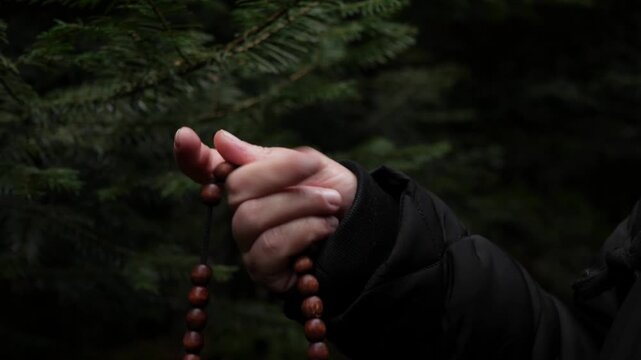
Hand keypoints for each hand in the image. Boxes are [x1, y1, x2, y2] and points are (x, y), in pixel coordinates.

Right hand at [173, 127, 356, 291]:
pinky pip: (269, 247)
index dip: (190, 156)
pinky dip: (303, 231)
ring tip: (330, 204)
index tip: (183, 136)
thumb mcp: (308, 166)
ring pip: (250, 219)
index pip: (206, 170)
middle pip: (236, 189)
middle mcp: (240, 213)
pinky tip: (325, 227)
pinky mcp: (264, 270)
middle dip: (281, 175)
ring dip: (299, 205)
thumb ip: (265, 157)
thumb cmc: (333, 193)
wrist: (364, 227)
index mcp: (248, 182)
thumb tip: (221, 139)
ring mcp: (249, 243)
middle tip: (315, 171)